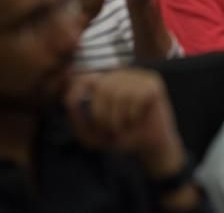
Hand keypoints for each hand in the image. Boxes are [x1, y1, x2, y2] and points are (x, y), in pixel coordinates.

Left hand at [66, 69, 187, 176]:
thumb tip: (70, 104)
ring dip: (118, 118)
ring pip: (119, 93)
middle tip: (109, 130)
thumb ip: (79, 121)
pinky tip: (138, 120)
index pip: (86, 77)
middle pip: (103, 87)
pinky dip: (133, 116)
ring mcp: (139, 77)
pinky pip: (136, 98)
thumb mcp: (94, 135)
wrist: (150, 148)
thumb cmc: (123, 138)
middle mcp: (123, 75)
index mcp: (107, 82)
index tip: (70, 105)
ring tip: (124, 127)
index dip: (76, 89)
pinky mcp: (153, 85)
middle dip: (101, 114)